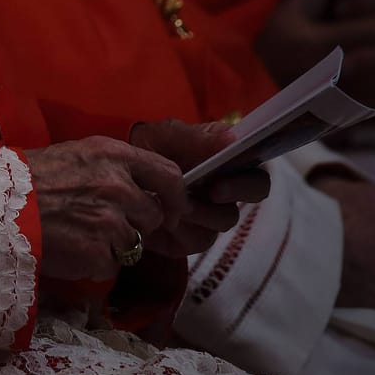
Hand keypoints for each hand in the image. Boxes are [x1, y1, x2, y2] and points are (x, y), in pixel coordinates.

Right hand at [23, 136, 192, 279]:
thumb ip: (116, 168)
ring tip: (80, 234)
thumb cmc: (31, 180)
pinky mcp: (98, 253)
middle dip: (138, 223)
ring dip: (114, 244)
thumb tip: (146, 188)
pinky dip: (95, 263)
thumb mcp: (78, 155)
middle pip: (154, 214)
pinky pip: (112, 264)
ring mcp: (110, 222)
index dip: (177, 197)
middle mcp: (118, 186)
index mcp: (114, 156)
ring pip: (134, 242)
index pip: (170, 176)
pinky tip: (70, 249)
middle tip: (108, 224)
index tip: (172, 209)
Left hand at [130, 119, 272, 255]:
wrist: (117, 179)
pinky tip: (166, 219)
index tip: (232, 165)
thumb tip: (232, 138)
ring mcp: (213, 214)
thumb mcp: (166, 136)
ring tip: (177, 202)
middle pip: (256, 191)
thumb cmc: (148, 149)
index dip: (251, 163)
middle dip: (237, 190)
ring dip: (203, 210)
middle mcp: (227, 186)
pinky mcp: (195, 238)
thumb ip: (196, 137)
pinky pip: (201, 238)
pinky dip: (184, 228)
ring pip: (226, 218)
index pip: (256, 162)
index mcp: (227, 157)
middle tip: (214, 189)